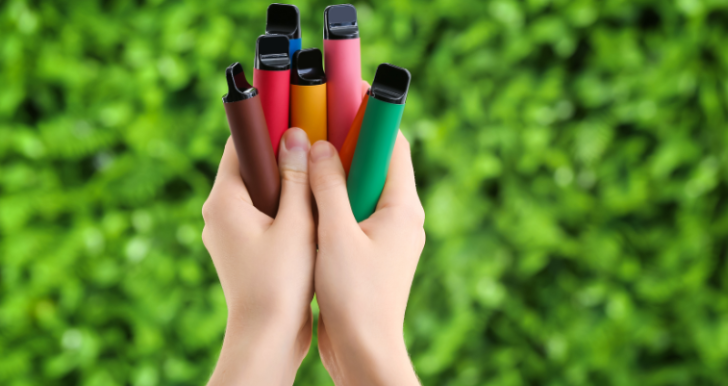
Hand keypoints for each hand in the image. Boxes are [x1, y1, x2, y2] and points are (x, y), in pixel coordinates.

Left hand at [202, 128, 314, 384]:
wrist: (267, 338)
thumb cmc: (281, 283)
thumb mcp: (296, 224)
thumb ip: (297, 179)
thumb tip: (296, 135)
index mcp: (223, 201)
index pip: (239, 144)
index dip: (265, 121)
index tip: (292, 106)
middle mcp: (219, 214)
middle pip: (250, 166)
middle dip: (282, 152)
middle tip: (315, 138)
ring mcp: (230, 233)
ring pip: (260, 192)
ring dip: (287, 181)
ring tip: (318, 172)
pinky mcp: (244, 249)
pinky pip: (264, 214)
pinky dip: (286, 206)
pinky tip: (313, 207)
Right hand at [308, 132, 424, 384]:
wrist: (363, 351)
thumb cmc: (356, 297)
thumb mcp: (337, 235)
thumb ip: (328, 187)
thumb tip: (317, 145)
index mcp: (402, 208)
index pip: (393, 145)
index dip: (372, 115)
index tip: (348, 92)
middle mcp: (399, 217)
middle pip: (375, 164)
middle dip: (346, 140)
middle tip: (314, 120)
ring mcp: (384, 235)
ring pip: (360, 189)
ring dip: (334, 171)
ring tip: (303, 152)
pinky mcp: (367, 252)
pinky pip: (350, 212)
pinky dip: (330, 199)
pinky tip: (303, 195)